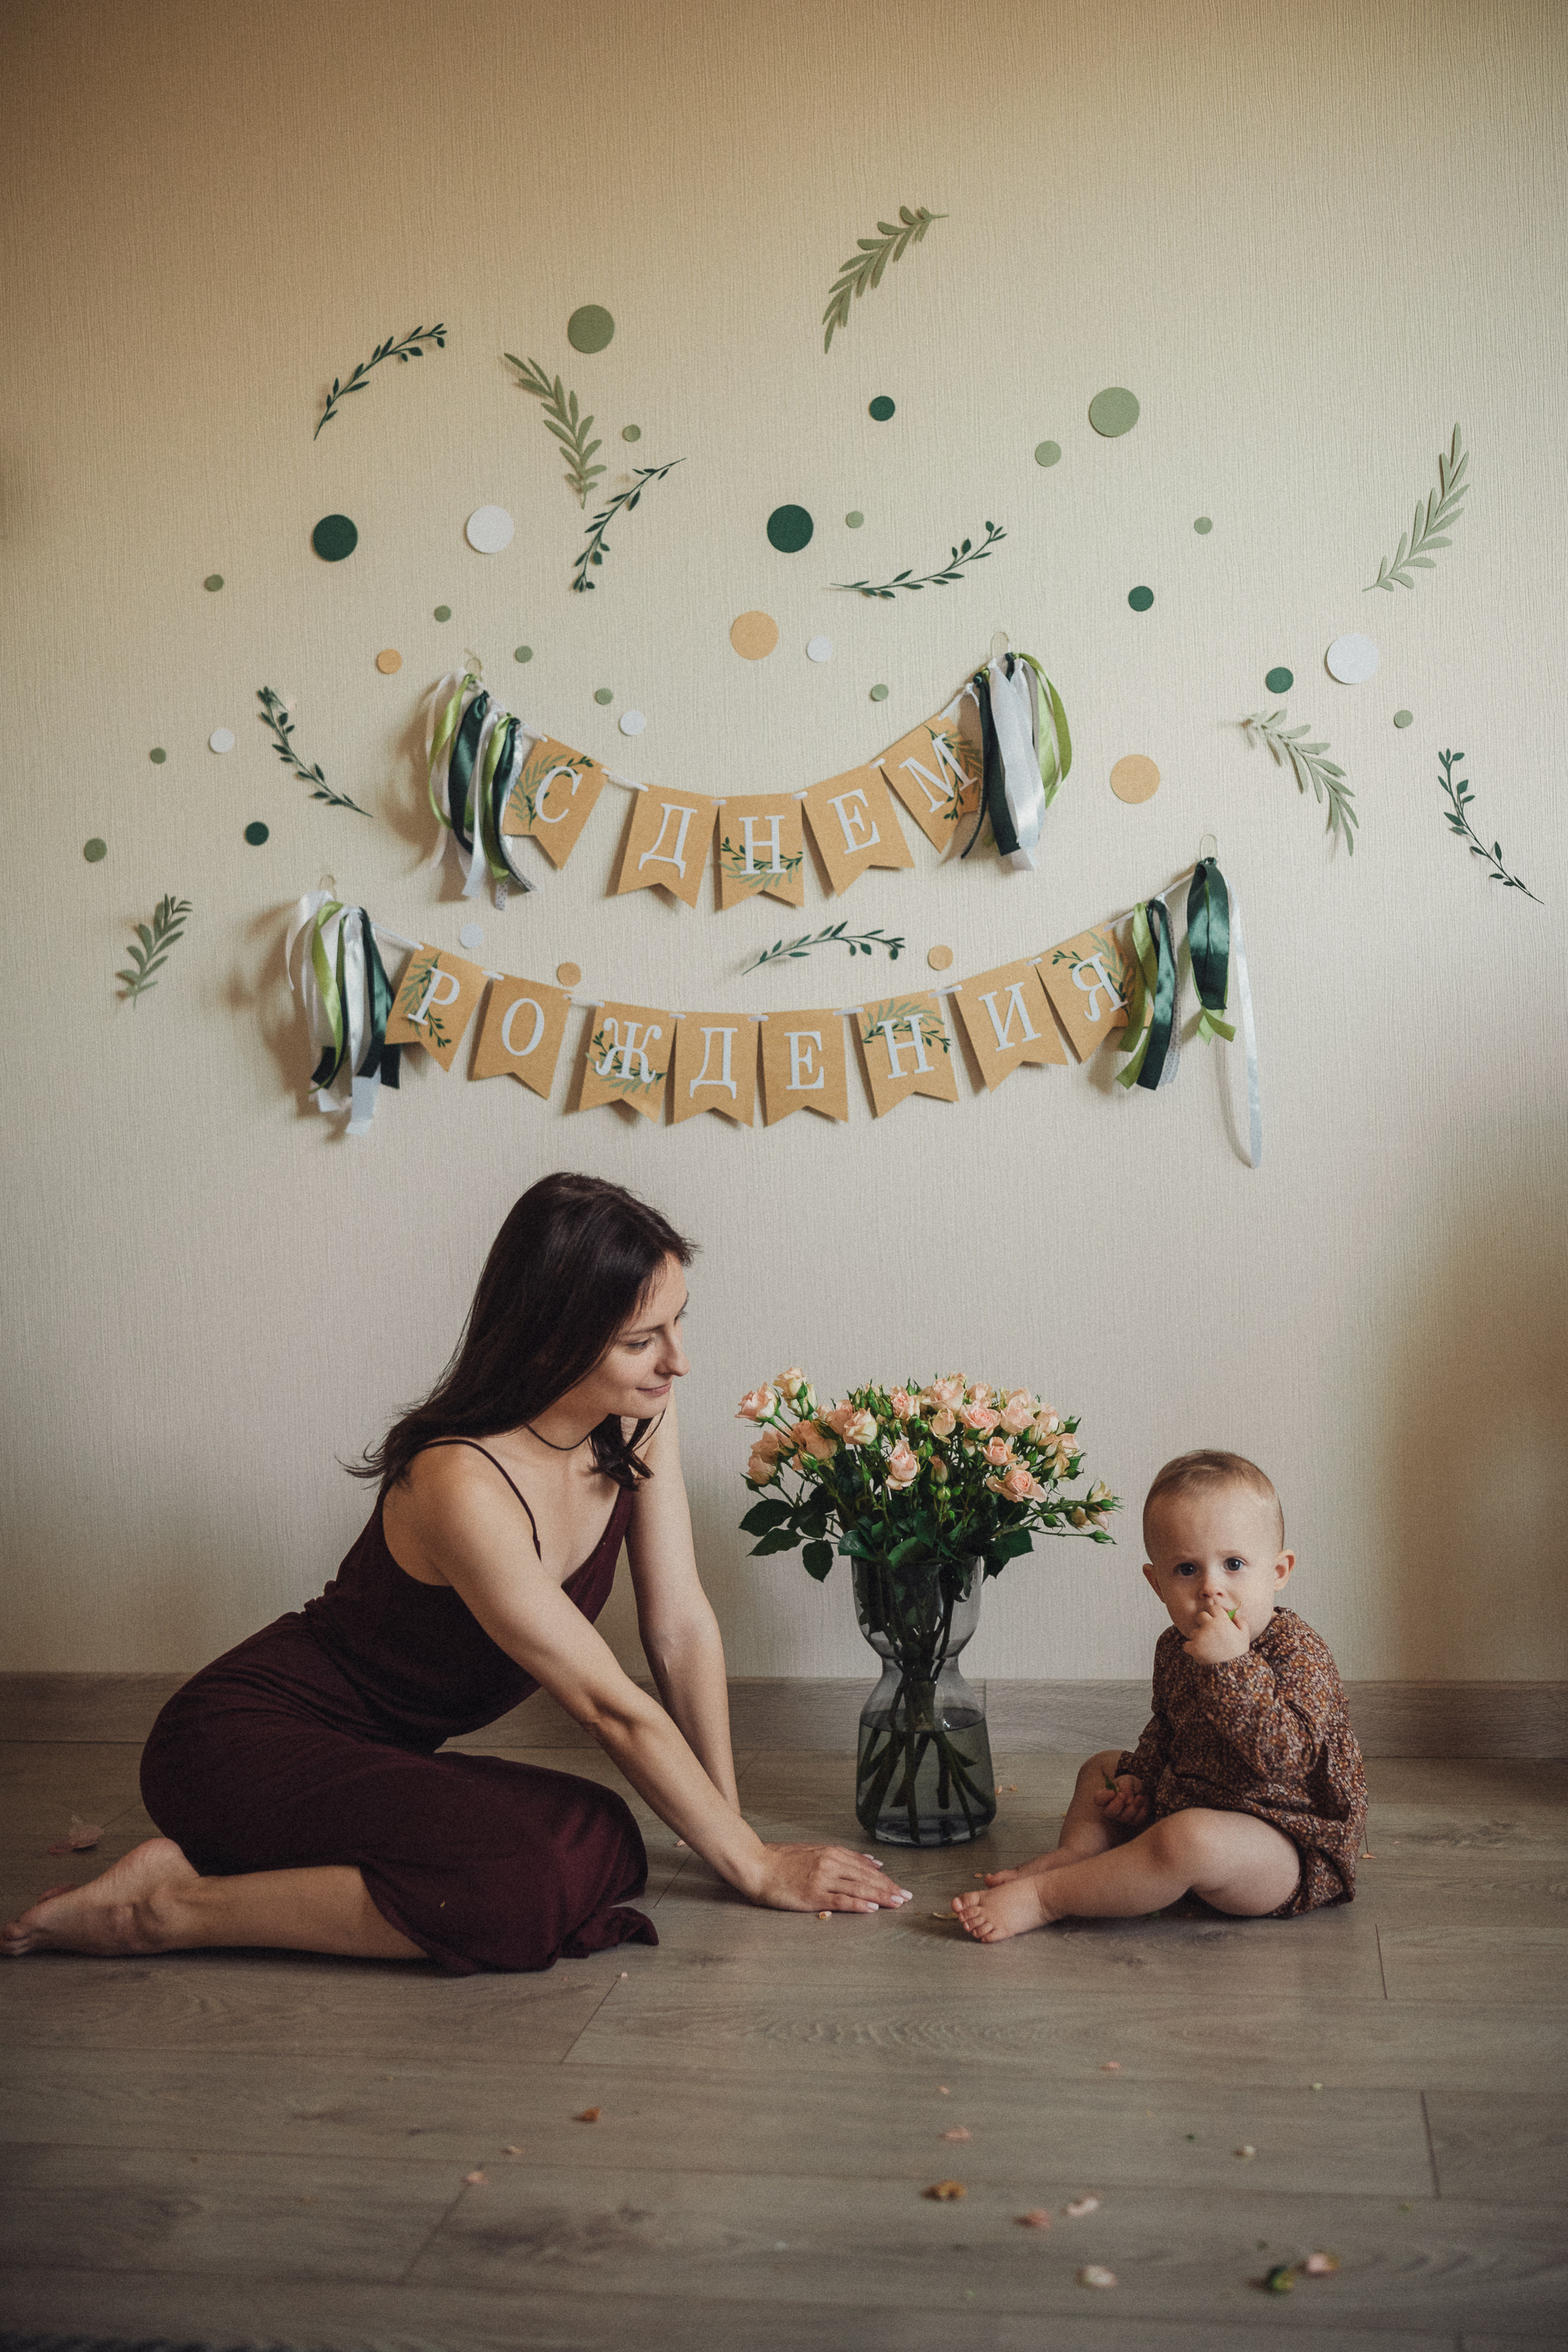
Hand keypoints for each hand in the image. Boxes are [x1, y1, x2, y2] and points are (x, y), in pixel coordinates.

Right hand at [748, 1843, 912, 1913]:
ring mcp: (822, 1879)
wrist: (757, 1865)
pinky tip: (872, 1909)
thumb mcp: (815, 1852)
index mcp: (831, 1852)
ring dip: (881, 1896)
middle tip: (906, 1897)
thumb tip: (872, 1862)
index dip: (884, 1878)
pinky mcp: (813, 1894)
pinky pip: (841, 1900)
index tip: (899, 1886)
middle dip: (889, 1887)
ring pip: (858, 1888)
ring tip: (897, 1903)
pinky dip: (858, 1904)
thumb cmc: (782, 1861)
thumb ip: (843, 1858)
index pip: (865, 1867)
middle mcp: (830, 1863)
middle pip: (866, 1877)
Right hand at [1093, 1774, 1149, 1828]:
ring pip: (1125, 1817)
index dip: (1104, 1797)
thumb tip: (1129, 1801)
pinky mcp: (1132, 1821)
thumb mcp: (1128, 1780)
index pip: (1099, 1799)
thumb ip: (1126, 1787)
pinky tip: (1143, 1802)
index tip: (1112, 1792)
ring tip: (1140, 1796)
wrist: (1141, 1791)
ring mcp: (1120, 1817)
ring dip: (1135, 1806)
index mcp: (1105, 1796)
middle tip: (1124, 1795)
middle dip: (1118, 1804)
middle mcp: (1110, 1809)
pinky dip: (1142, 1810)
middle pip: (1109, 1812)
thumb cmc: (1130, 1785)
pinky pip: (1137, 1820)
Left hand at [1183, 1595, 1250, 1664]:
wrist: (1232, 1670)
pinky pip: (1187, 1644)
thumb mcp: (1245, 1635)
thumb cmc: (1239, 1652)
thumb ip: (1241, 1621)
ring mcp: (1200, 1636)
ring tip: (1208, 1646)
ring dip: (1198, 1637)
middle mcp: (1209, 1625)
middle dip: (1204, 1623)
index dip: (1215, 1615)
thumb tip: (1233, 1614)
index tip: (1217, 1622)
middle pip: (1200, 1616)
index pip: (1213, 1608)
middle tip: (1210, 1633)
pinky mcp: (1193, 1647)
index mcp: (1222, 1620)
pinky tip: (1200, 1652)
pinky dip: (1191, 1648)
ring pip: (1194, 1631)